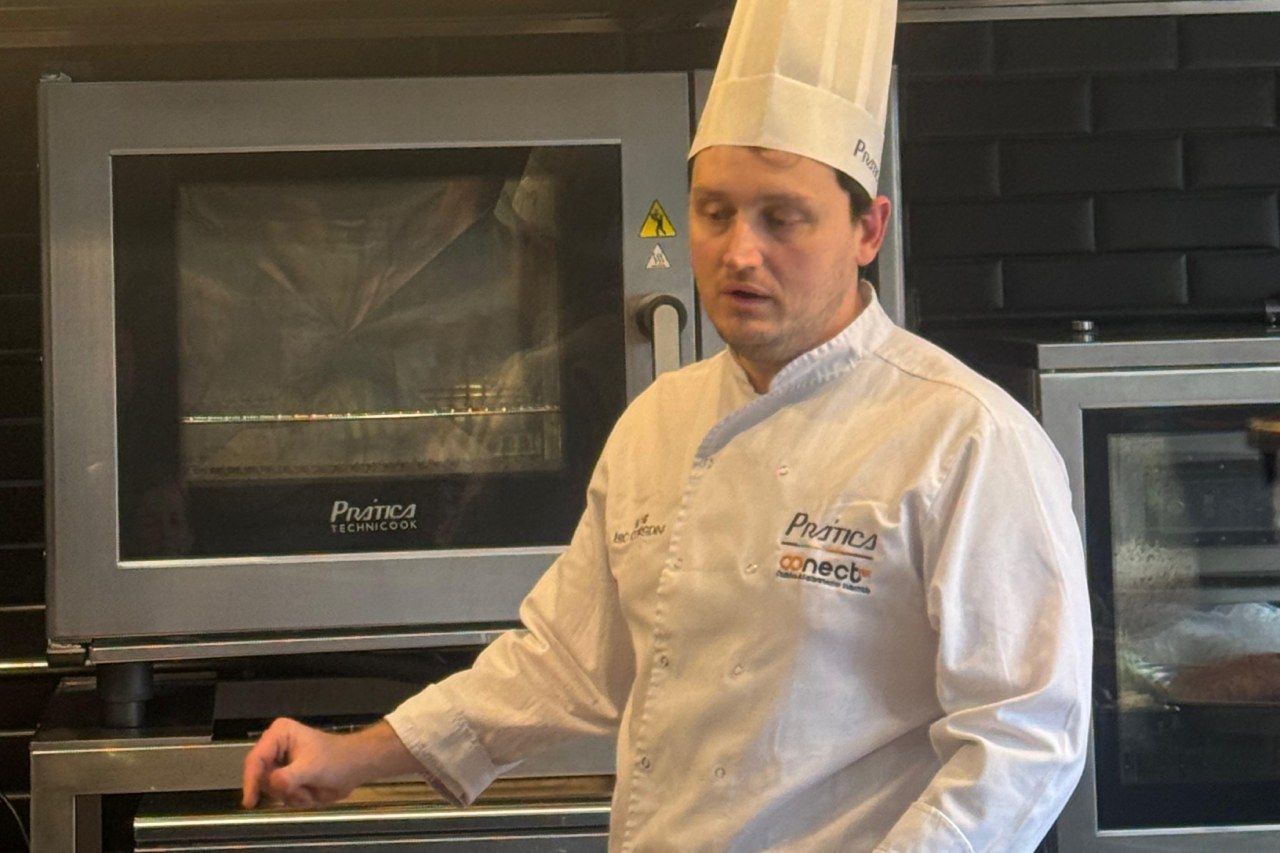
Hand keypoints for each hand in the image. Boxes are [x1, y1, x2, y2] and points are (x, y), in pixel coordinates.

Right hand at [241, 718, 417, 808]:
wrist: (355, 767)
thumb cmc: (337, 760)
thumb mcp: (312, 767)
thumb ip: (289, 777)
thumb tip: (273, 784)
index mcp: (279, 734)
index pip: (255, 760)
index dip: (251, 781)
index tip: (250, 801)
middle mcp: (275, 746)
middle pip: (260, 777)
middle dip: (282, 789)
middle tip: (302, 789)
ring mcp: (280, 762)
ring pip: (270, 790)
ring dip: (292, 795)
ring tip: (311, 789)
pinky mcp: (286, 777)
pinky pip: (280, 796)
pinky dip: (296, 798)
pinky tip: (311, 791)